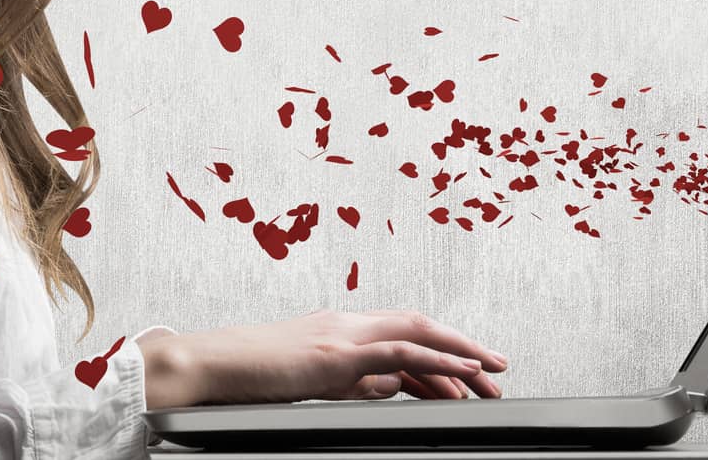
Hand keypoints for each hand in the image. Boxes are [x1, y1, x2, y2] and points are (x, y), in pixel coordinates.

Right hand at [139, 308, 506, 407]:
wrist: (210, 365)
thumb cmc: (250, 376)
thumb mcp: (313, 379)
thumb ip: (354, 380)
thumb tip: (392, 386)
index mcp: (342, 328)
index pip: (404, 335)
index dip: (442, 351)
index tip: (471, 373)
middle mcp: (348, 322)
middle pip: (421, 327)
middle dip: (464, 348)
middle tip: (498, 372)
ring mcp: (343, 333)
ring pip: (419, 333)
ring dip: (461, 353)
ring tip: (491, 375)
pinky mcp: (336, 353)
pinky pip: (399, 351)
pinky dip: (436, 358)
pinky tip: (460, 371)